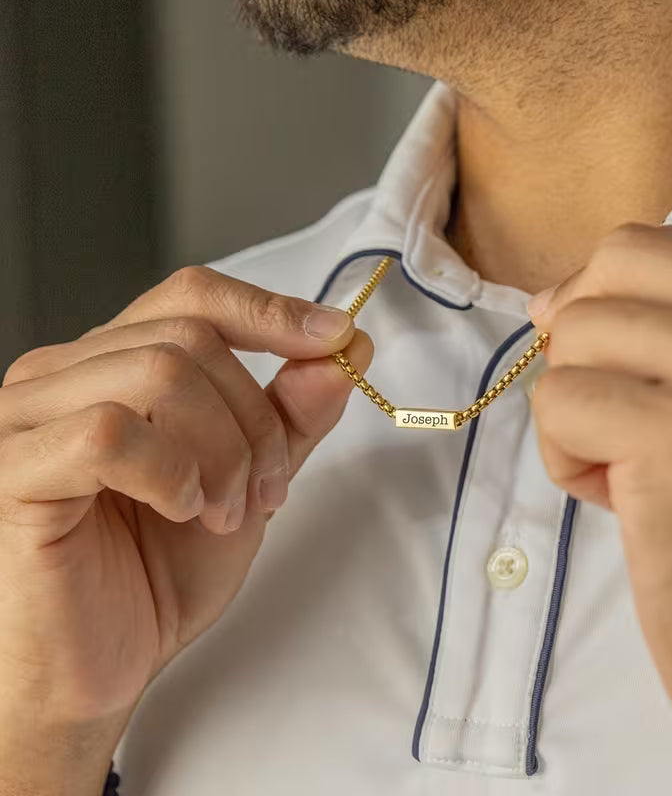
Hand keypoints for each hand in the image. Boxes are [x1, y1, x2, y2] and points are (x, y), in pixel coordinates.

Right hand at [0, 266, 370, 794]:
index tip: (335, 337)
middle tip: (269, 490)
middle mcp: (66, 374)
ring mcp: (31, 416)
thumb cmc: (160, 570)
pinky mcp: (15, 469)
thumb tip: (346, 348)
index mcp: (117, 365)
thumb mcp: (252, 479)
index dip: (270, 310)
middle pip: (191, 337)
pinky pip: (108, 432)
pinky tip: (180, 511)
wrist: (102, 666)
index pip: (193, 296)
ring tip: (225, 513)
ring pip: (159, 373)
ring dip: (222, 451)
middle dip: (256, 418)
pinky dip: (171, 473)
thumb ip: (293, 413)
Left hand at [528, 224, 671, 793]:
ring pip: (568, 346)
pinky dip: (565, 459)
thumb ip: (657, 335)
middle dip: (580, 359)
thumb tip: (549, 299)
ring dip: (574, 418)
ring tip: (628, 473)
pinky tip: (620, 502)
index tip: (601, 364)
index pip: (639, 248)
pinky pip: (558, 404)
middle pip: (594, 287)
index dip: (592, 302)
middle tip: (619, 425)